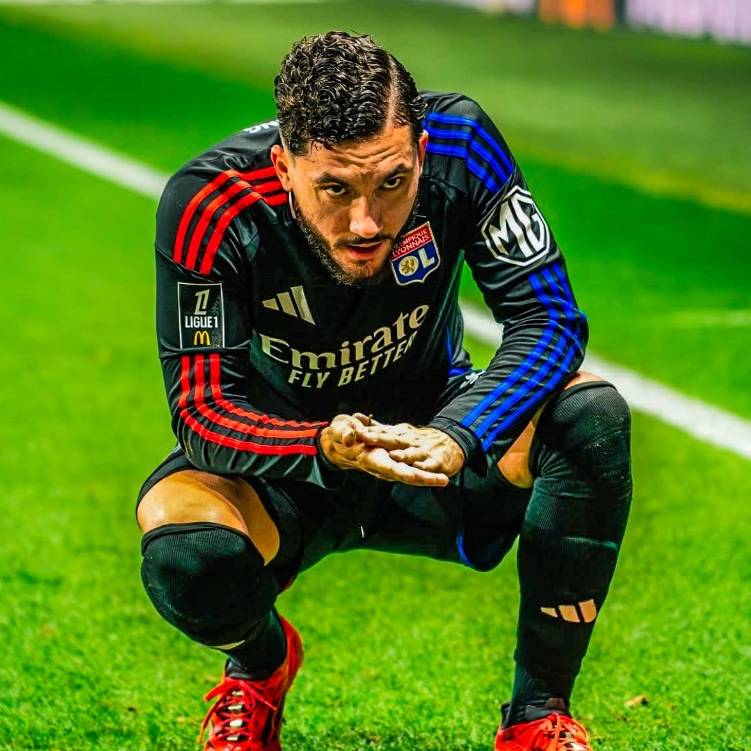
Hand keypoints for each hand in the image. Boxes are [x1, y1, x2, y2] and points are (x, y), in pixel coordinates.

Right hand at [320, 413, 450, 486]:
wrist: (338, 442)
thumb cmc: (339, 435)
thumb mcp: (339, 430)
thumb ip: (344, 433)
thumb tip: (350, 437)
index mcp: (371, 458)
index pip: (392, 467)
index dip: (407, 472)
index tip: (420, 476)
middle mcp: (381, 464)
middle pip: (406, 474)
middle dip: (424, 478)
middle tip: (443, 480)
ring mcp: (387, 462)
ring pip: (409, 472)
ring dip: (426, 476)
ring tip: (444, 479)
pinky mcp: (390, 457)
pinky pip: (408, 465)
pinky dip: (420, 469)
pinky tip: (433, 471)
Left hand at [355, 420, 464, 478]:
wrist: (450, 441)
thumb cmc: (417, 439)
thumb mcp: (398, 431)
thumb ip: (377, 427)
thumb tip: (356, 416)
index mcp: (399, 434)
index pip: (381, 432)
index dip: (368, 431)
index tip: (354, 429)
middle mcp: (409, 441)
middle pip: (393, 440)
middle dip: (379, 438)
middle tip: (364, 436)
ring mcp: (423, 451)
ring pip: (411, 453)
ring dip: (403, 454)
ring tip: (394, 455)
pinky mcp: (436, 461)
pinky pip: (430, 465)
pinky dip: (425, 466)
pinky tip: (419, 467)